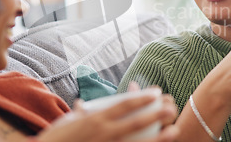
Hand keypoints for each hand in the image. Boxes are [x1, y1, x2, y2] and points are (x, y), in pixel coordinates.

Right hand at [36, 89, 178, 141]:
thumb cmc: (56, 139)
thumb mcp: (66, 123)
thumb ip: (78, 113)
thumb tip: (81, 105)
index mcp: (96, 119)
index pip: (124, 105)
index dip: (142, 98)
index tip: (155, 92)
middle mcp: (104, 133)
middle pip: (136, 122)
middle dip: (156, 113)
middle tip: (172, 107)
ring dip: (158, 137)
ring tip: (174, 130)